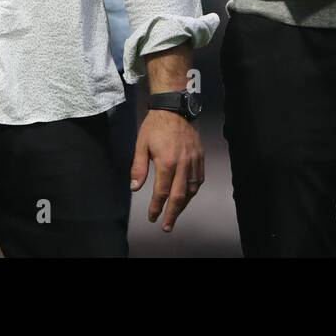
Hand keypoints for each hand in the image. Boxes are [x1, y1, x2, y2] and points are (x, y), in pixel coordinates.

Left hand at [130, 106, 203, 232]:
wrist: (174, 108)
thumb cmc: (155, 126)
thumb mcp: (141, 145)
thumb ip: (138, 168)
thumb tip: (135, 188)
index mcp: (167, 162)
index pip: (162, 192)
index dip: (156, 207)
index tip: (152, 216)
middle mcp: (183, 164)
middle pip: (179, 196)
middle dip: (172, 214)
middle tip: (167, 226)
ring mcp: (194, 160)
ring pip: (191, 190)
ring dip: (183, 205)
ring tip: (176, 213)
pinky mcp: (200, 156)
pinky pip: (199, 179)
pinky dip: (193, 191)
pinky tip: (187, 196)